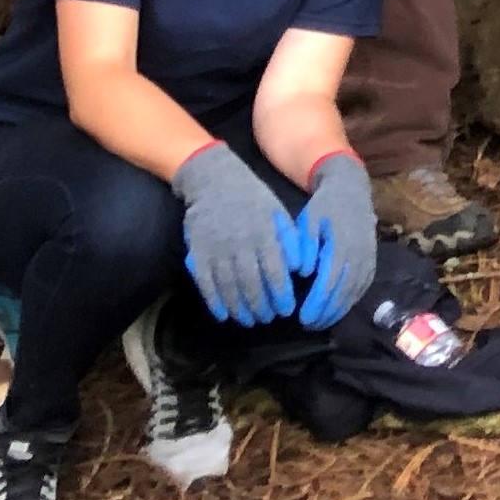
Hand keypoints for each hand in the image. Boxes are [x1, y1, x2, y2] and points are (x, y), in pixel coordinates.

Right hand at [172, 142, 297, 325]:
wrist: (213, 179)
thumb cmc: (252, 198)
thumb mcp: (277, 212)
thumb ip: (289, 240)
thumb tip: (301, 268)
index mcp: (264, 235)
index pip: (275, 272)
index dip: (281, 295)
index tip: (287, 309)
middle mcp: (240, 245)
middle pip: (252, 285)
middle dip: (262, 307)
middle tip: (268, 319)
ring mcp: (217, 250)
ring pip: (229, 288)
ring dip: (240, 309)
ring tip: (249, 320)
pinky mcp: (198, 253)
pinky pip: (206, 283)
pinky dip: (215, 302)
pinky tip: (223, 314)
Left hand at [292, 154, 378, 328]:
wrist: (351, 191)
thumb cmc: (324, 207)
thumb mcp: (308, 220)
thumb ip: (305, 245)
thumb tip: (302, 272)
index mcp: (341, 245)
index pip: (329, 282)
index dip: (316, 303)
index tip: (301, 317)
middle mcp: (359, 255)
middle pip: (343, 292)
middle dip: (326, 312)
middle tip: (308, 325)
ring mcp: (369, 259)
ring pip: (354, 293)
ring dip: (337, 311)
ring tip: (319, 323)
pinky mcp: (373, 262)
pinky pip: (362, 288)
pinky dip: (349, 302)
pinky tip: (336, 310)